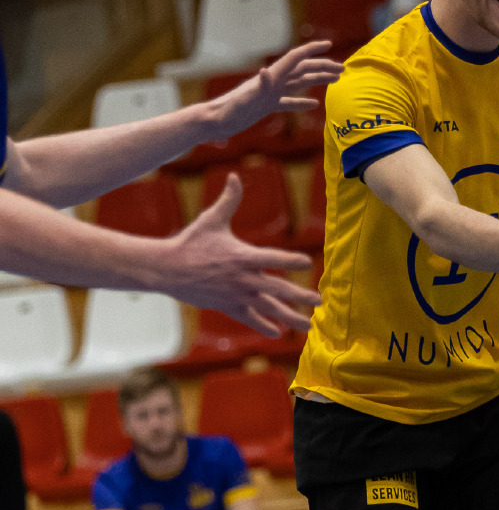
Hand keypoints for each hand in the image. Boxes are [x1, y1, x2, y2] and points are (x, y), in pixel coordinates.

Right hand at [162, 173, 321, 335]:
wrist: (167, 269)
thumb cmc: (191, 242)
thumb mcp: (212, 219)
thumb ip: (229, 200)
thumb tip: (235, 176)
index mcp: (243, 256)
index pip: (274, 257)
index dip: (292, 260)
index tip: (308, 263)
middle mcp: (244, 278)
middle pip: (279, 289)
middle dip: (301, 296)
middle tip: (320, 301)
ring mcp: (237, 295)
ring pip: (269, 308)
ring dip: (290, 317)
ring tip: (308, 325)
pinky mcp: (227, 306)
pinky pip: (250, 318)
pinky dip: (264, 326)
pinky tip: (278, 332)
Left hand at [208, 40, 343, 139]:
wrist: (213, 122)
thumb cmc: (228, 112)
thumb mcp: (245, 100)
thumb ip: (258, 87)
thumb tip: (266, 71)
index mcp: (271, 78)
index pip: (295, 58)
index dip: (312, 50)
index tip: (329, 45)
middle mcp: (272, 82)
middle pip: (302, 69)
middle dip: (322, 66)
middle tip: (343, 69)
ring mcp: (270, 94)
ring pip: (299, 83)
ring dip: (317, 79)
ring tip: (335, 80)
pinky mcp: (266, 106)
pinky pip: (289, 102)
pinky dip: (302, 101)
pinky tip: (314, 104)